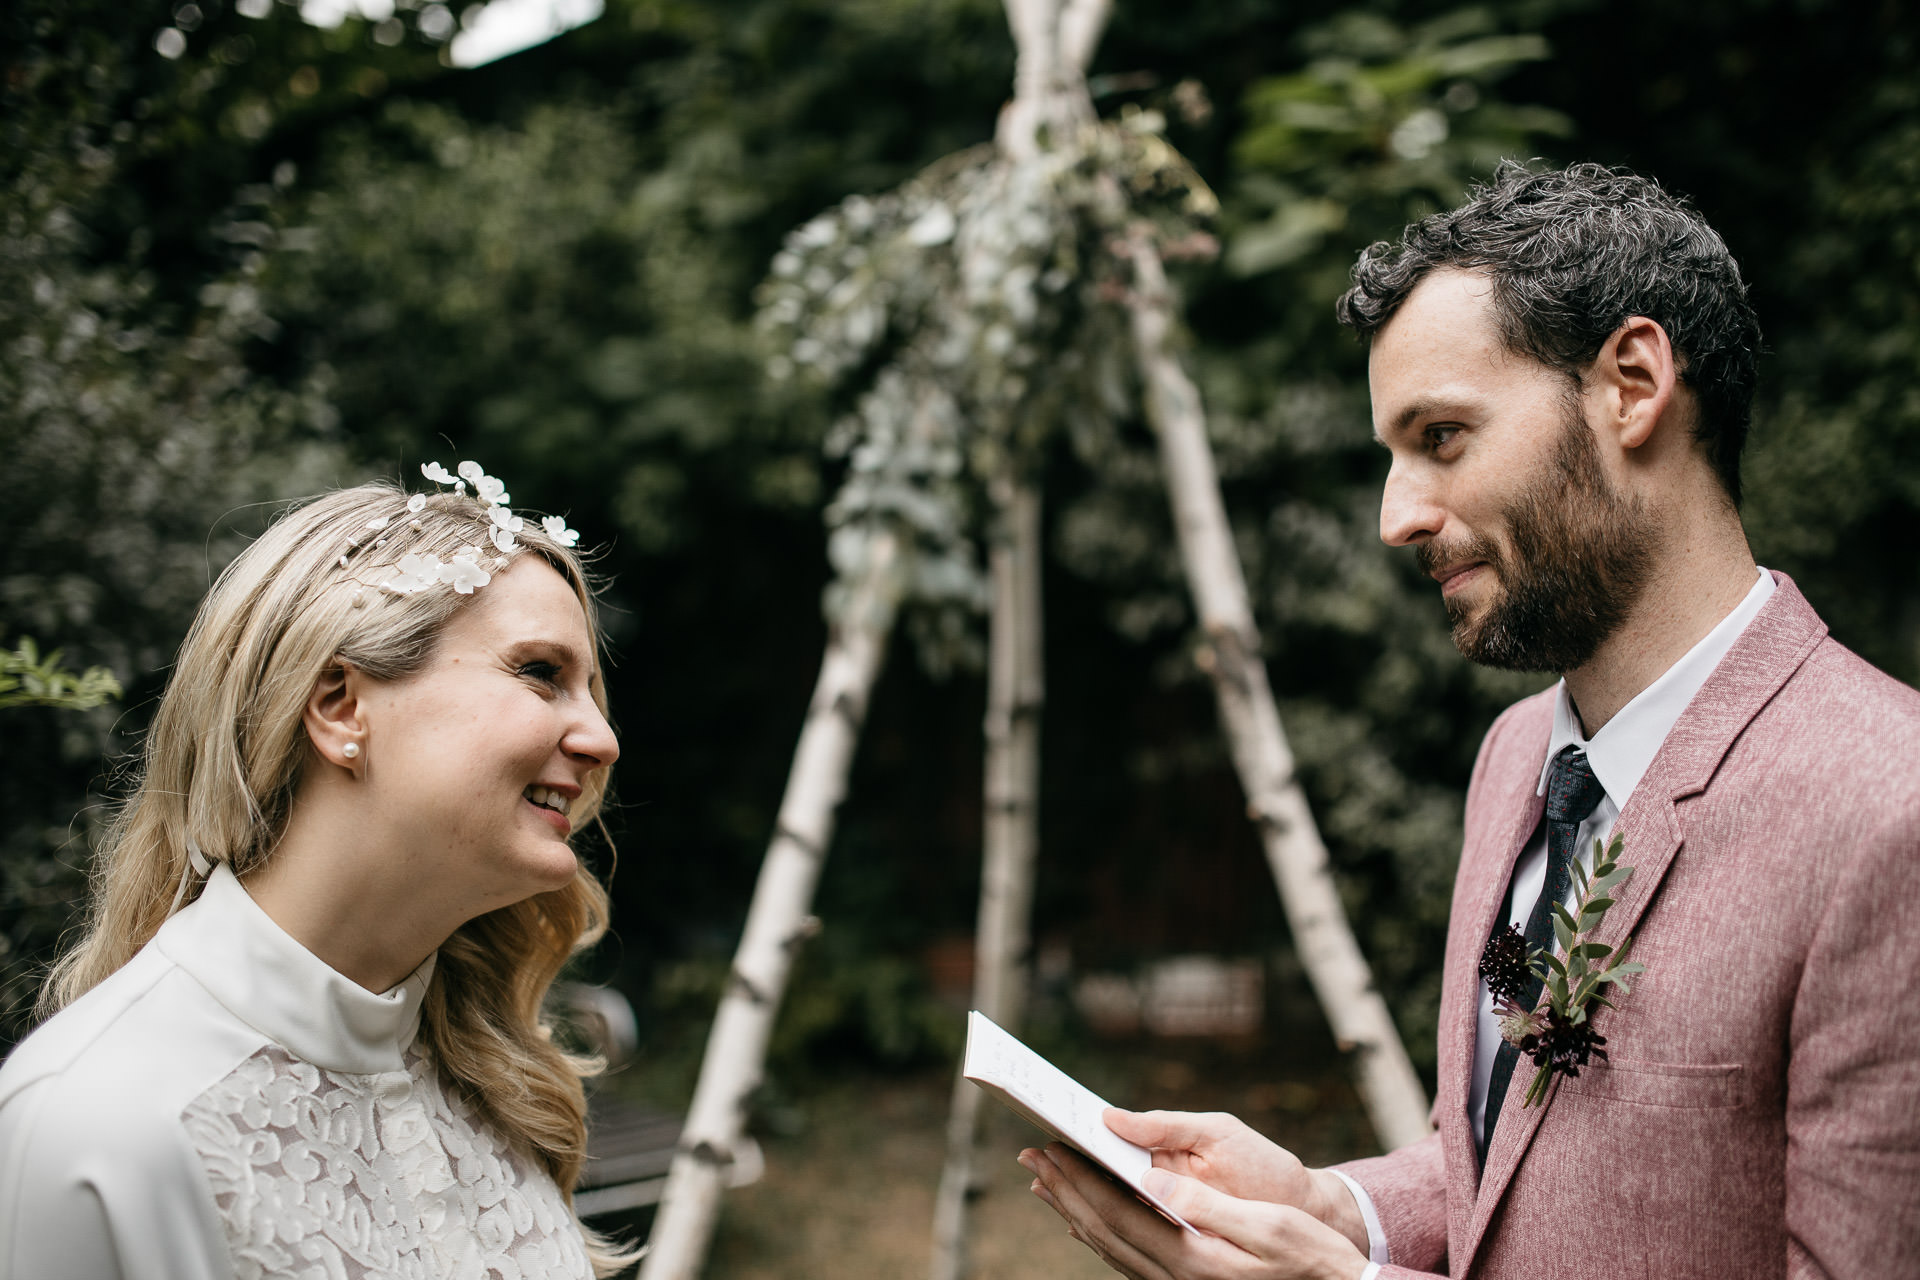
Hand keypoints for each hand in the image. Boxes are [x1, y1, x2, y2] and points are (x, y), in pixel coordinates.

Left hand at [1019, 1142, 1369, 1279]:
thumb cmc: (1309, 1254)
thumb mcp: (1266, 1223)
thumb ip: (1204, 1205)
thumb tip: (1149, 1179)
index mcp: (1190, 1258)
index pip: (1117, 1214)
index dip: (1079, 1179)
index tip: (1050, 1148)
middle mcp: (1175, 1279)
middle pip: (1102, 1231)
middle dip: (1064, 1191)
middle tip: (1031, 1157)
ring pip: (1109, 1247)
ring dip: (1074, 1211)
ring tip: (1047, 1182)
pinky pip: (1127, 1258)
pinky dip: (1100, 1233)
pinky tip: (1089, 1218)